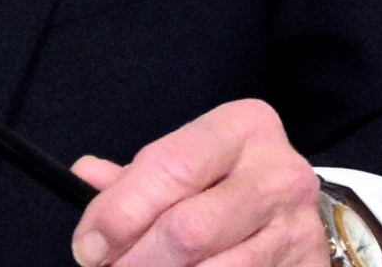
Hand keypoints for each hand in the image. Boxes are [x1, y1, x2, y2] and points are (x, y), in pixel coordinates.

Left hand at [66, 100, 325, 266]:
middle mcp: (278, 174)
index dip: (120, 212)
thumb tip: (84, 177)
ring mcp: (297, 228)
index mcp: (243, 128)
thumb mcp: (189, 161)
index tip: (88, 245)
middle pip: (189, 230)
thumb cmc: (227, 180)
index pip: (170, 168)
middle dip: (135, 260)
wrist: (295, 210)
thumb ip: (138, 176)